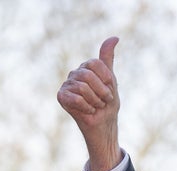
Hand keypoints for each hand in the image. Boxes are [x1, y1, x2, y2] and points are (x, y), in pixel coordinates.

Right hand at [57, 37, 121, 170]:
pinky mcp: (61, 97)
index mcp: (86, 68)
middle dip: (101, 92)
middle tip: (103, 101)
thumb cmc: (108, 106)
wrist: (104, 127)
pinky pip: (75, 98)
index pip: (95, 64)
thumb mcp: (111, 81)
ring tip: (96, 107)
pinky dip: (86, 107)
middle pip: (88, 75)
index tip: (110, 90)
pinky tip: (88, 111)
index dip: (105, 79)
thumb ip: (108, 59)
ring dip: (95, 101)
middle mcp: (75, 73)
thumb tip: (115, 37)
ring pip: (83, 87)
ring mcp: (67, 84)